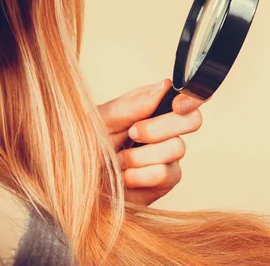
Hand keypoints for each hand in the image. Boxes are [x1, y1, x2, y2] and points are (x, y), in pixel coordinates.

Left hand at [97, 79, 202, 205]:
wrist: (77, 184)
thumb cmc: (87, 148)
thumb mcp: (101, 120)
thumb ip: (132, 105)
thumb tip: (163, 86)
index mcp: (152, 106)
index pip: (188, 96)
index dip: (191, 99)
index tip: (176, 105)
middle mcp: (166, 129)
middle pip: (192, 120)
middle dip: (159, 127)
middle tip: (132, 133)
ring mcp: (169, 155)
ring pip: (176, 147)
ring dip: (140, 155)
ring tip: (118, 160)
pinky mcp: (166, 180)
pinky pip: (165, 174)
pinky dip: (139, 175)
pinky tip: (124, 176)